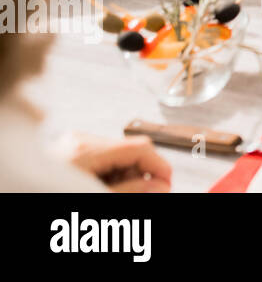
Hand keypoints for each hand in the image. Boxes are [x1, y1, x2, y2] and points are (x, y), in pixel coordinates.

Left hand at [55, 133, 171, 192]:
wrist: (15, 196)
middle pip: (131, 150)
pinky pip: (103, 158)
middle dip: (143, 173)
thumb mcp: (96, 199)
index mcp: (86, 150)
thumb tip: (161, 186)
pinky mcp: (69, 152)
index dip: (160, 166)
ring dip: (128, 175)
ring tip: (123, 194)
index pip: (141, 147)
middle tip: (150, 195)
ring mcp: (73, 144)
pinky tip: (107, 188)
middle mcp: (80, 141)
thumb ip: (131, 192)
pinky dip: (112, 174)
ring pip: (119, 154)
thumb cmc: (47, 196)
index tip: (168, 185)